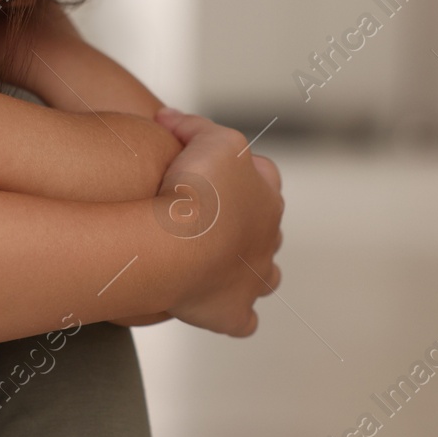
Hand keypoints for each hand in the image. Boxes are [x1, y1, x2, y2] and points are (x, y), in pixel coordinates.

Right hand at [152, 106, 283, 336]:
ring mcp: (254, 278)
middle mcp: (268, 238)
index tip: (207, 170)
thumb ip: (192, 124)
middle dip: (245, 224)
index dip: (237, 172)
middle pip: (266, 229)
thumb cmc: (196, 188)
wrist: (180, 244)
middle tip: (207, 218)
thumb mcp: (204, 137)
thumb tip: (169, 116)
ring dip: (248, 270)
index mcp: (267, 196)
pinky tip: (217, 309)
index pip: (263, 177)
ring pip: (265, 275)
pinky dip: (233, 314)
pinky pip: (242, 319)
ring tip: (218, 265)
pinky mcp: (234, 312)